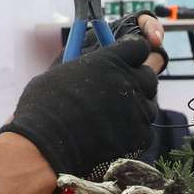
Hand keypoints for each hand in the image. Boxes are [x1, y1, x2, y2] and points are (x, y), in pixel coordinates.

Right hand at [0, 31, 164, 178]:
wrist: (46, 147)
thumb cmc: (44, 108)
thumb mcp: (59, 72)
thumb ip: (82, 62)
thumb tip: (89, 56)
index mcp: (110, 60)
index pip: (139, 47)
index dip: (134, 54)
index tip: (127, 61)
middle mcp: (128, 81)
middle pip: (149, 76)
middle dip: (138, 82)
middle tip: (122, 91)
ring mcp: (137, 110)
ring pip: (149, 105)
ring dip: (136, 109)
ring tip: (112, 119)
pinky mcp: (140, 136)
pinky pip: (145, 131)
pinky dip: (133, 134)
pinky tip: (113, 137)